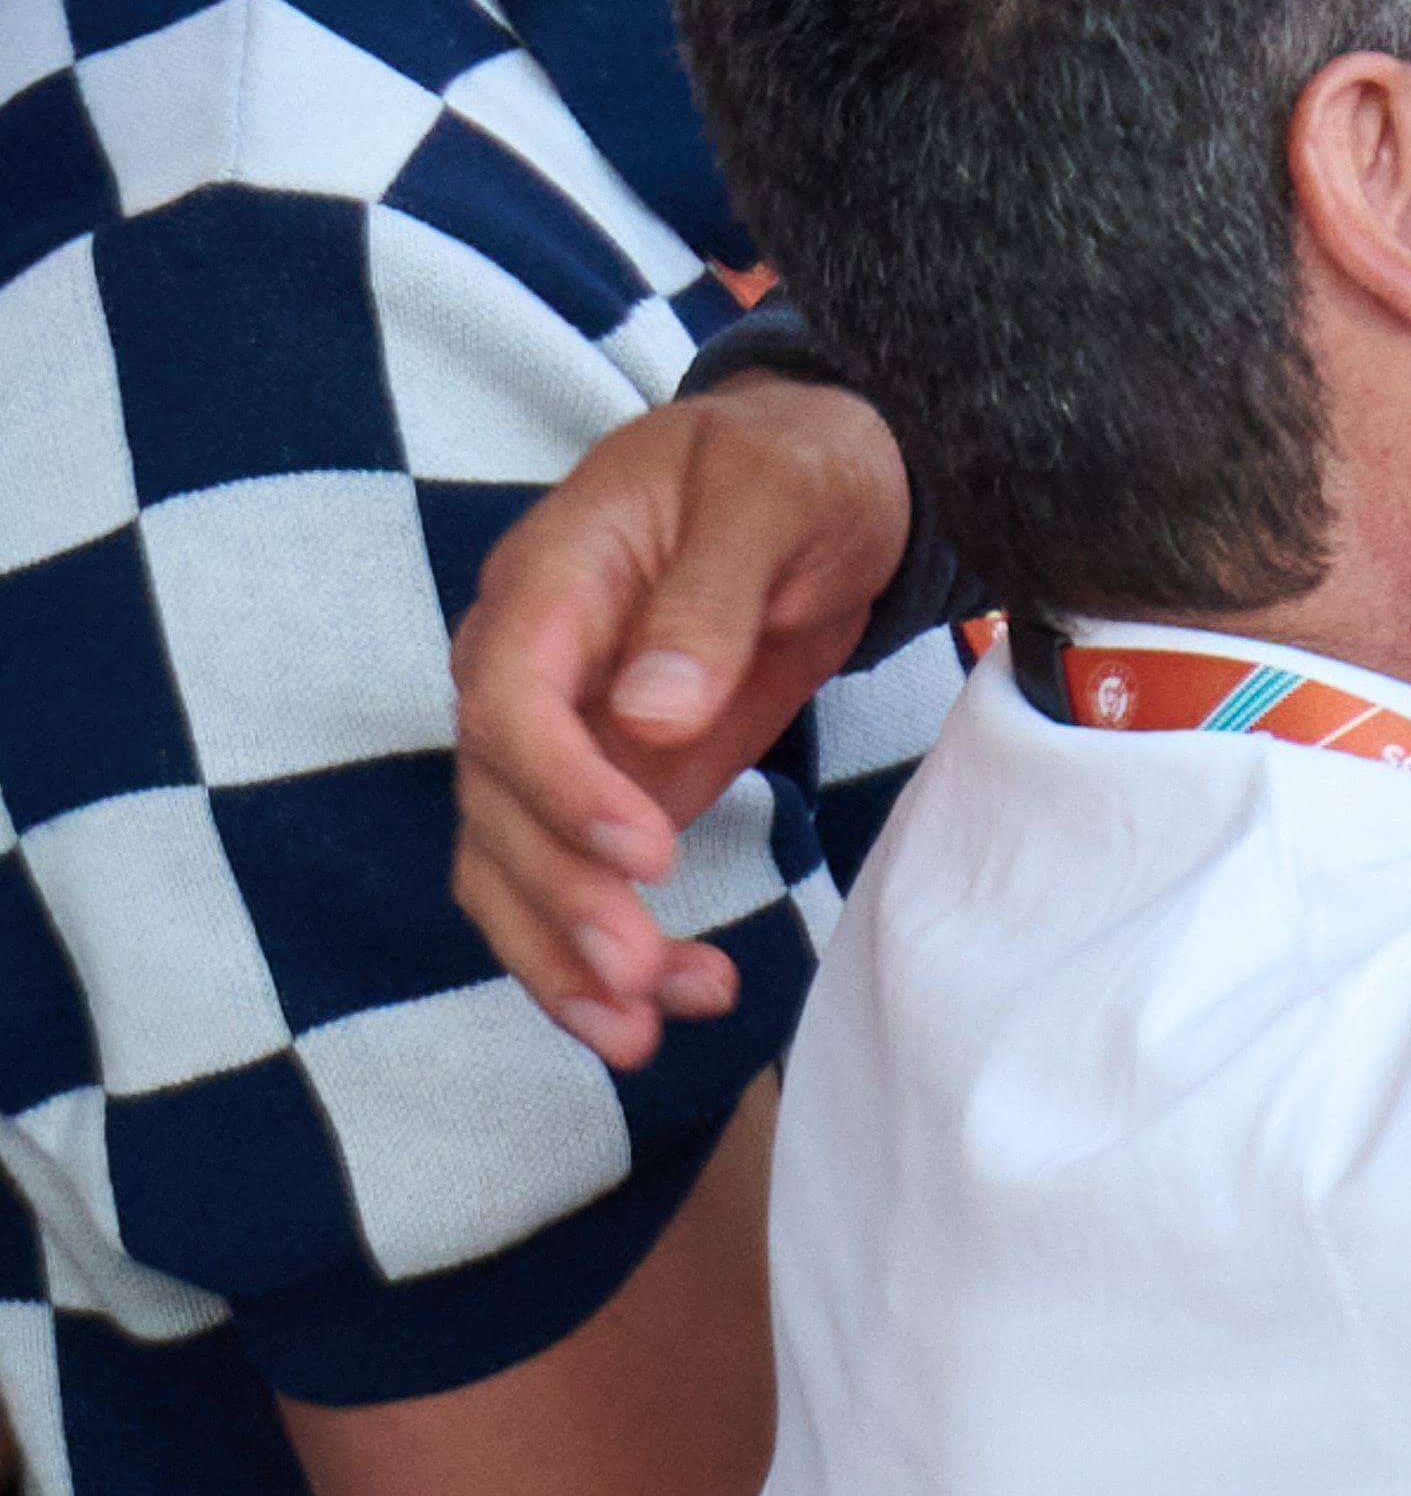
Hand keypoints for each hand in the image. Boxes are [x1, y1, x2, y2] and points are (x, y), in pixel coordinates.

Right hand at [450, 373, 914, 1065]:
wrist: (828, 476)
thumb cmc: (795, 465)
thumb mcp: (777, 494)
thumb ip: (711, 595)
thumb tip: (651, 709)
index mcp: (550, 578)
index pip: (507, 697)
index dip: (559, 784)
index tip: (646, 849)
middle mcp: (528, 667)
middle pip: (497, 804)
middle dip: (559, 900)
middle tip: (639, 975)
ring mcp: (560, 736)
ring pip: (514, 866)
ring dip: (564, 957)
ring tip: (646, 1030)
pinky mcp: (607, 787)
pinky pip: (573, 880)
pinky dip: (603, 952)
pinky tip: (669, 1004)